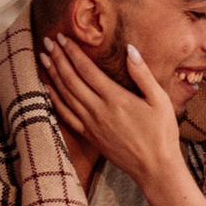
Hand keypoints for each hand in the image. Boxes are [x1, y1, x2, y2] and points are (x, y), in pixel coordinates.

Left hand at [39, 30, 184, 186]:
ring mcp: (91, 125)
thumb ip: (142, 74)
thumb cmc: (161, 134)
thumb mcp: (159, 100)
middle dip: (58, 58)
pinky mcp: (89, 136)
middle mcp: (98, 111)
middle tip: (48, 42)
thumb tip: (130, 49)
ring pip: (64, 95)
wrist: (155, 168)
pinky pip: (65, 115)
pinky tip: (48, 89)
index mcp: (115, 99)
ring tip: (43, 58)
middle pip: (70, 80)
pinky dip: (54, 99)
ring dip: (52, 75)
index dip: (72, 52)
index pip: (86, 69)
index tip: (62, 37)